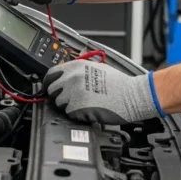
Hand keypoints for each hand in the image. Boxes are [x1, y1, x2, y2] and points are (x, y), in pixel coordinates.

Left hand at [44, 60, 163, 124]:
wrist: (131, 96)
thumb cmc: (118, 83)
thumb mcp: (95, 67)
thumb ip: (78, 70)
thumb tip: (65, 75)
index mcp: (75, 67)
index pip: (51, 74)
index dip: (49, 82)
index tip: (50, 88)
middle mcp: (72, 78)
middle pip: (52, 90)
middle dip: (59, 95)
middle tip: (70, 98)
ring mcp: (74, 94)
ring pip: (60, 103)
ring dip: (68, 105)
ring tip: (83, 104)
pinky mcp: (78, 109)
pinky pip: (69, 114)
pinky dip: (76, 114)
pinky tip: (88, 110)